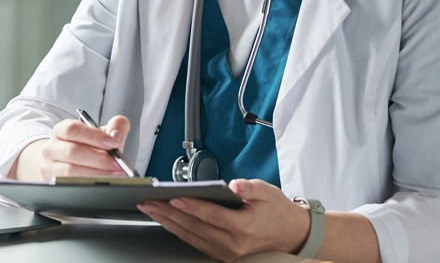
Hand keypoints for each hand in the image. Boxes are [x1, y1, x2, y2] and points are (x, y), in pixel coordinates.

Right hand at [15, 115, 131, 179]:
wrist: (70, 164)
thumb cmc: (88, 148)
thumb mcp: (102, 134)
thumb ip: (116, 126)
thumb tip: (116, 135)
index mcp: (61, 130)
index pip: (73, 129)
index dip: (94, 136)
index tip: (113, 142)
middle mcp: (52, 147)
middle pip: (72, 151)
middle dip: (99, 158)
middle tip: (117, 163)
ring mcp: (50, 166)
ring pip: (70, 170)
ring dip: (96, 173)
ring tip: (113, 174)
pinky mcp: (54, 182)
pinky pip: (71, 184)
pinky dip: (89, 183)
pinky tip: (101, 181)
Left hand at [138, 179, 309, 261]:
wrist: (291, 234)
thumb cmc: (277, 210)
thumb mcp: (266, 192)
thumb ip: (249, 187)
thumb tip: (235, 185)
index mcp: (245, 228)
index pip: (212, 216)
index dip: (191, 207)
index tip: (171, 198)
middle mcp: (234, 244)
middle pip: (195, 227)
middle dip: (168, 214)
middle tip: (148, 201)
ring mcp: (227, 253)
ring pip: (191, 236)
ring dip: (168, 223)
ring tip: (150, 209)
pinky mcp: (223, 255)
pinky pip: (195, 242)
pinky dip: (178, 230)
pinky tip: (166, 221)